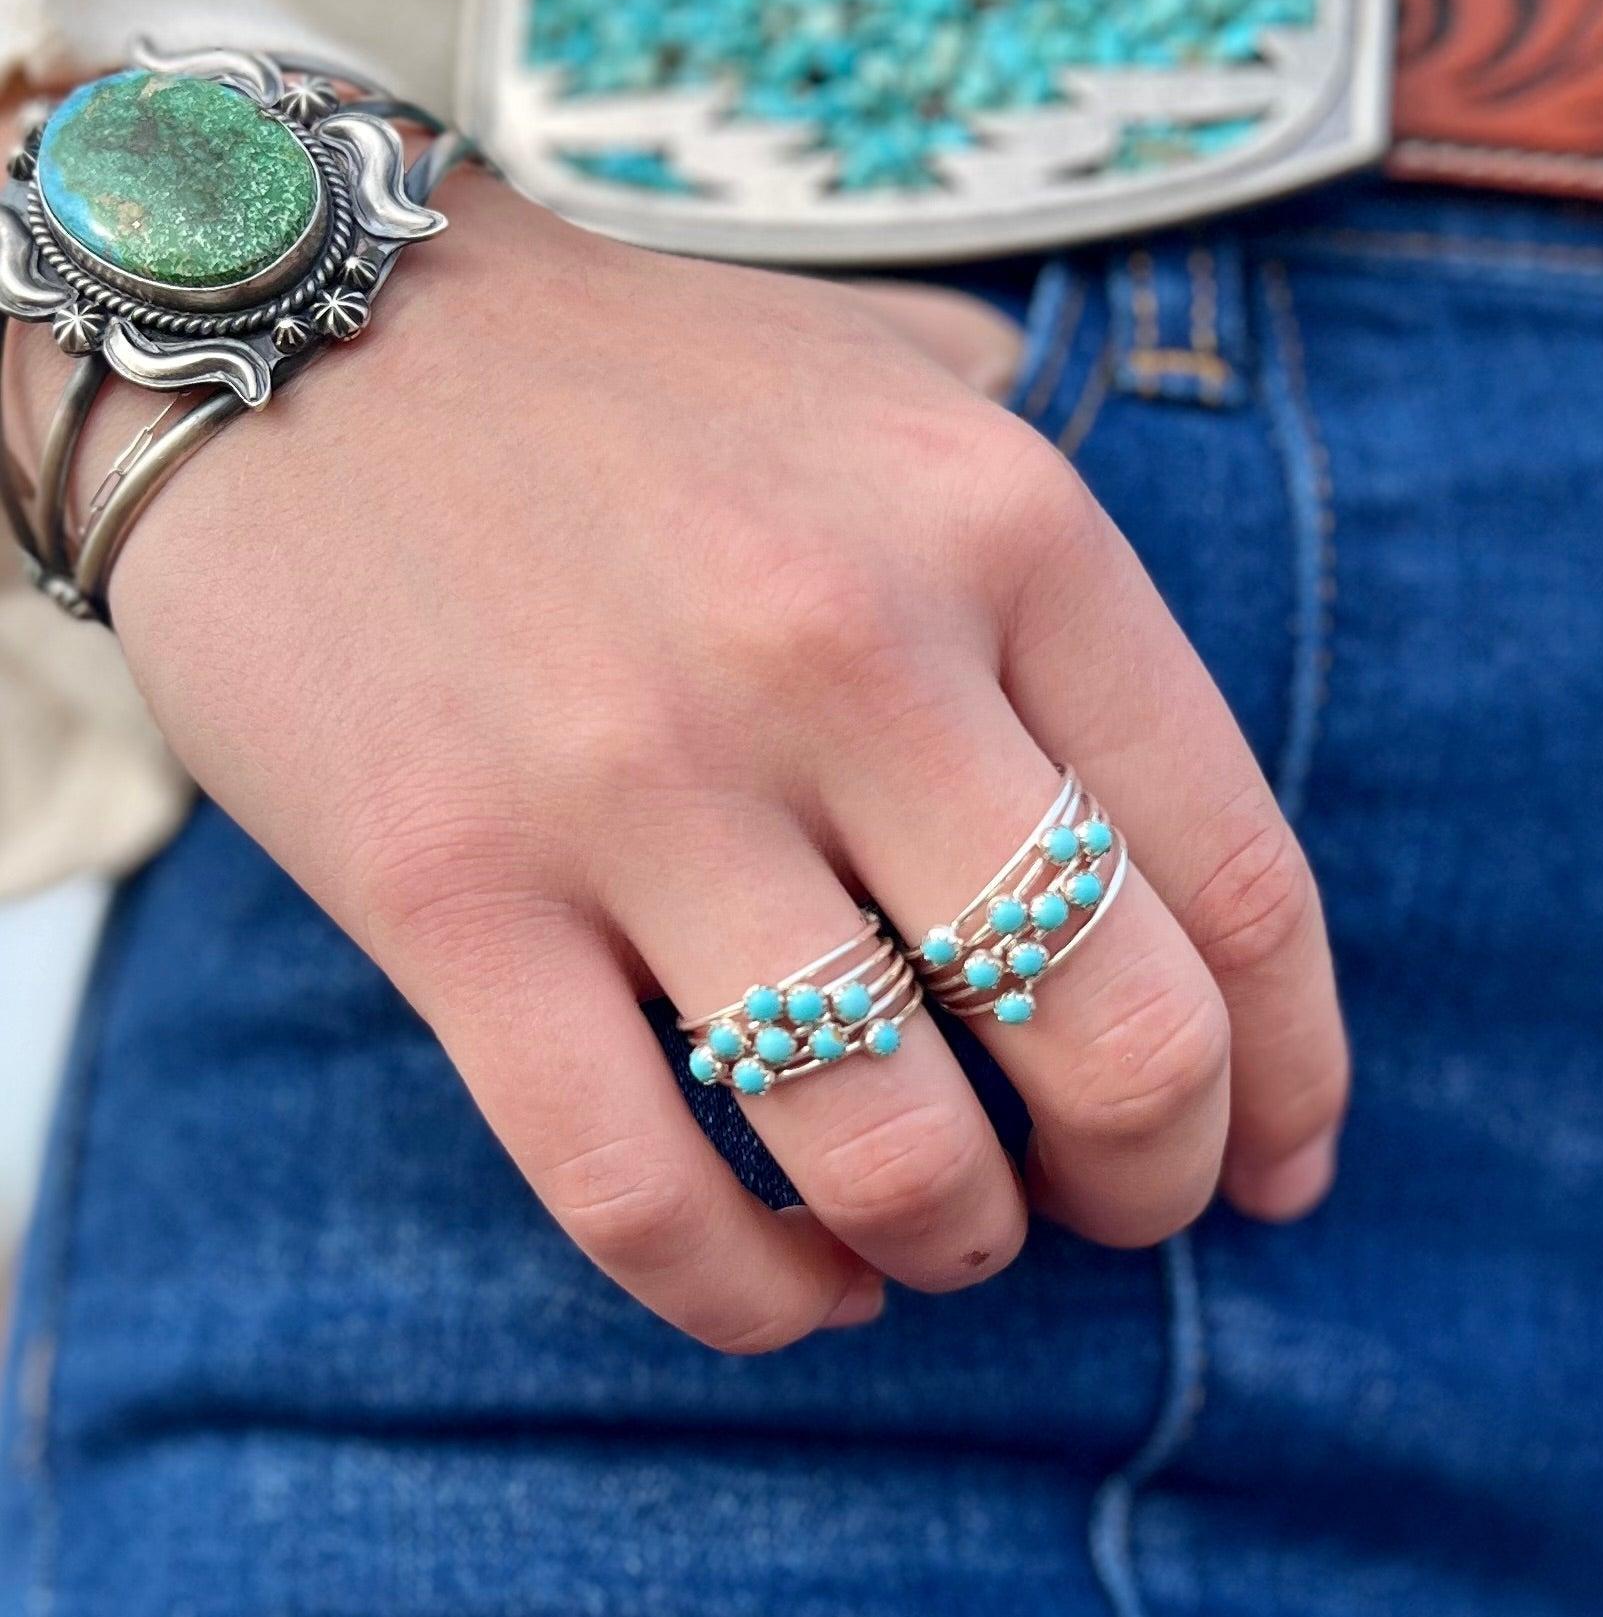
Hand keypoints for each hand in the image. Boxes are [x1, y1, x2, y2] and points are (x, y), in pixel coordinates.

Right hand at [25, 176, 1348, 1347]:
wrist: (298, 322)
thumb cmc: (643, 402)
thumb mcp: (909, 409)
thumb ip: (1065, 600)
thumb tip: (1191, 879)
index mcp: (1004, 528)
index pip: (1237, 879)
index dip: (1289, 1074)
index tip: (1278, 1165)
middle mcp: (849, 649)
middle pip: (1118, 1041)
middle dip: (1150, 1183)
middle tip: (1111, 1207)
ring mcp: (637, 777)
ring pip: (893, 1153)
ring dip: (951, 1246)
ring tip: (933, 1234)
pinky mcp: (446, 891)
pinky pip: (637, 1193)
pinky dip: (747, 1295)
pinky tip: (788, 1282)